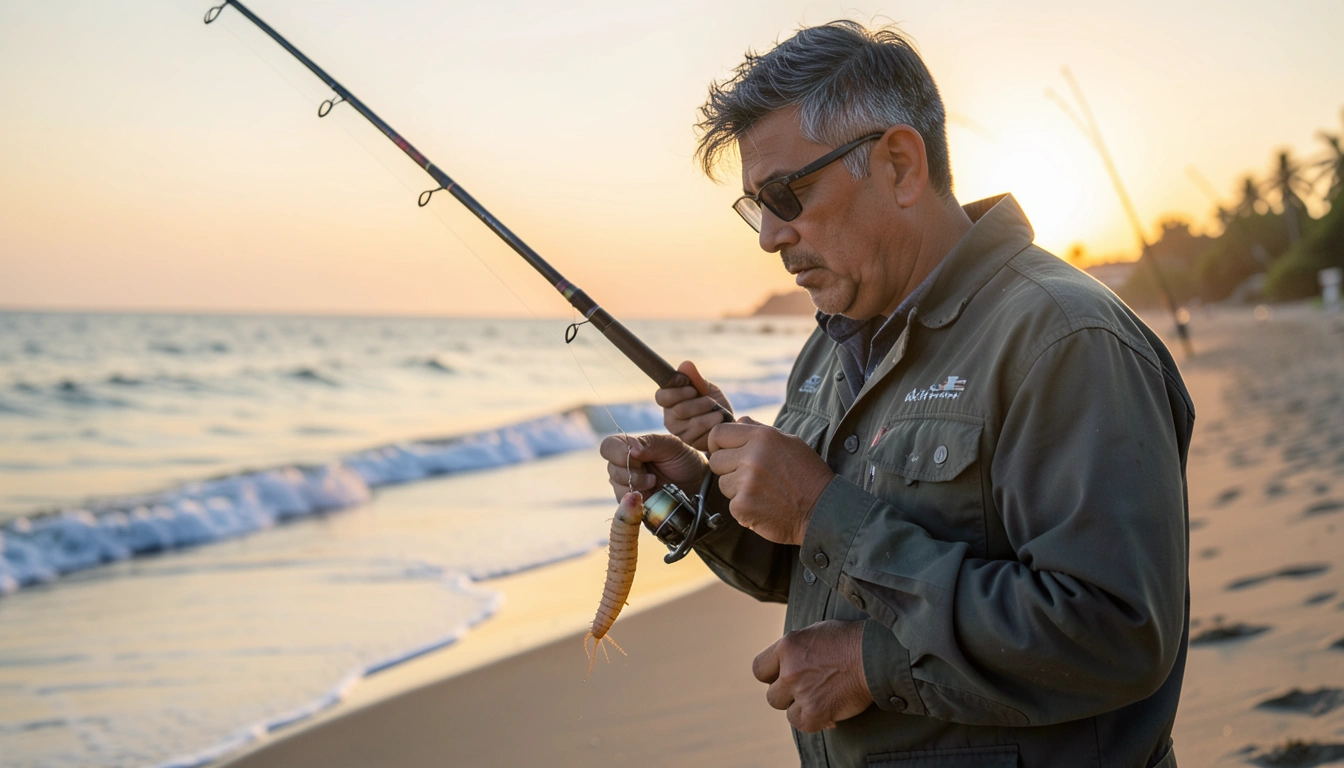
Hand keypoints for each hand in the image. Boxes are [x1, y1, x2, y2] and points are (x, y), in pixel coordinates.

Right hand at [599, 433, 708, 500]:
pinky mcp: (632, 505)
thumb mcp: (672, 445)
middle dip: (634, 472)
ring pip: (618, 488)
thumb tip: (632, 449)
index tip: (639, 457)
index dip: (618, 453)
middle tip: (653, 474)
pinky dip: (638, 500)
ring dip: (638, 486)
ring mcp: (626, 486)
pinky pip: (625, 505)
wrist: (697, 484)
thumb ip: (651, 442)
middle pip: (612, 470)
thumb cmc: (683, 460)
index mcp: (629, 447)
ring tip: (655, 483)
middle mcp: (623, 466)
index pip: (608, 447)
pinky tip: (652, 495)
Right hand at [655, 360, 732, 450]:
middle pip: (680, 410)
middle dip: (700, 403)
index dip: (676, 391)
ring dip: (710, 414)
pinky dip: (714, 426)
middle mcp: (670, 418)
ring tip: (719, 412)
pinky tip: (719, 423)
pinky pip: (703, 435)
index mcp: (669, 401)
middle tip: (712, 401)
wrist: (727, 422)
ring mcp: (680, 433)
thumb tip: (686, 365)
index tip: (691, 387)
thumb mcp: (707, 388)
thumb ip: (696, 378)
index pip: (662, 396)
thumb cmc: (713, 402)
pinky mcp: (692, 443)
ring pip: (694, 423)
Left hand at [707, 416, 833, 545]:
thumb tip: (737, 421)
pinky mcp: (742, 507)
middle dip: (728, 468)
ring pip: (722, 483)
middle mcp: (751, 457)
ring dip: (736, 488)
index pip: (717, 434)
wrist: (822, 511)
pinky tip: (763, 505)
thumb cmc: (807, 474)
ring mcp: (745, 483)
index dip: (717, 443)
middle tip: (749, 475)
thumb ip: (758, 430)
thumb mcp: (789, 442)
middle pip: (715, 460)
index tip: (725, 452)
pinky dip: (744, 506)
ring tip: (761, 490)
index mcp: (762, 437)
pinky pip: (730, 503)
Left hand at [753, 620, 871, 731]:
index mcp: (787, 646)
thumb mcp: (816, 632)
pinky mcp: (817, 712)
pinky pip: (803, 725)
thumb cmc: (850, 640)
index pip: (759, 670)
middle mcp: (790, 670)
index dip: (771, 676)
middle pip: (772, 695)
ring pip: (787, 711)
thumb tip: (785, 662)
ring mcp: (803, 692)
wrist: (876, 655)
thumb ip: (796, 648)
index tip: (783, 677)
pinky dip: (815, 721)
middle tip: (808, 689)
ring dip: (801, 708)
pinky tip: (828, 713)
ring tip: (821, 699)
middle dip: (788, 694)